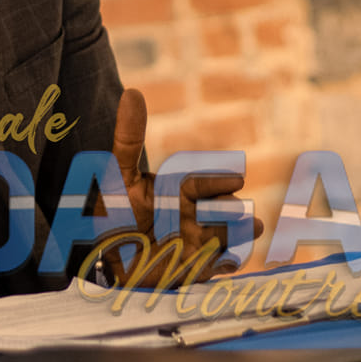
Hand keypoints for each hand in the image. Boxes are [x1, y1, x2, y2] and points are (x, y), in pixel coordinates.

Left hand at [105, 88, 263, 285]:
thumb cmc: (113, 211)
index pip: (202, 183)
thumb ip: (128, 138)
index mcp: (178, 191)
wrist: (107, 255)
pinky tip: (228, 262)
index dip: (218, 182)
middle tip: (242, 209)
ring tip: (253, 227)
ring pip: (226, 236)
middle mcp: (194, 214)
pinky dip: (224, 264)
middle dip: (233, 210)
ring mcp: (198, 242)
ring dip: (239, 234)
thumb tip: (132, 92)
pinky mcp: (197, 269)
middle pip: (221, 210)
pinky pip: (216, 267)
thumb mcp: (119, 175)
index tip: (236, 179)